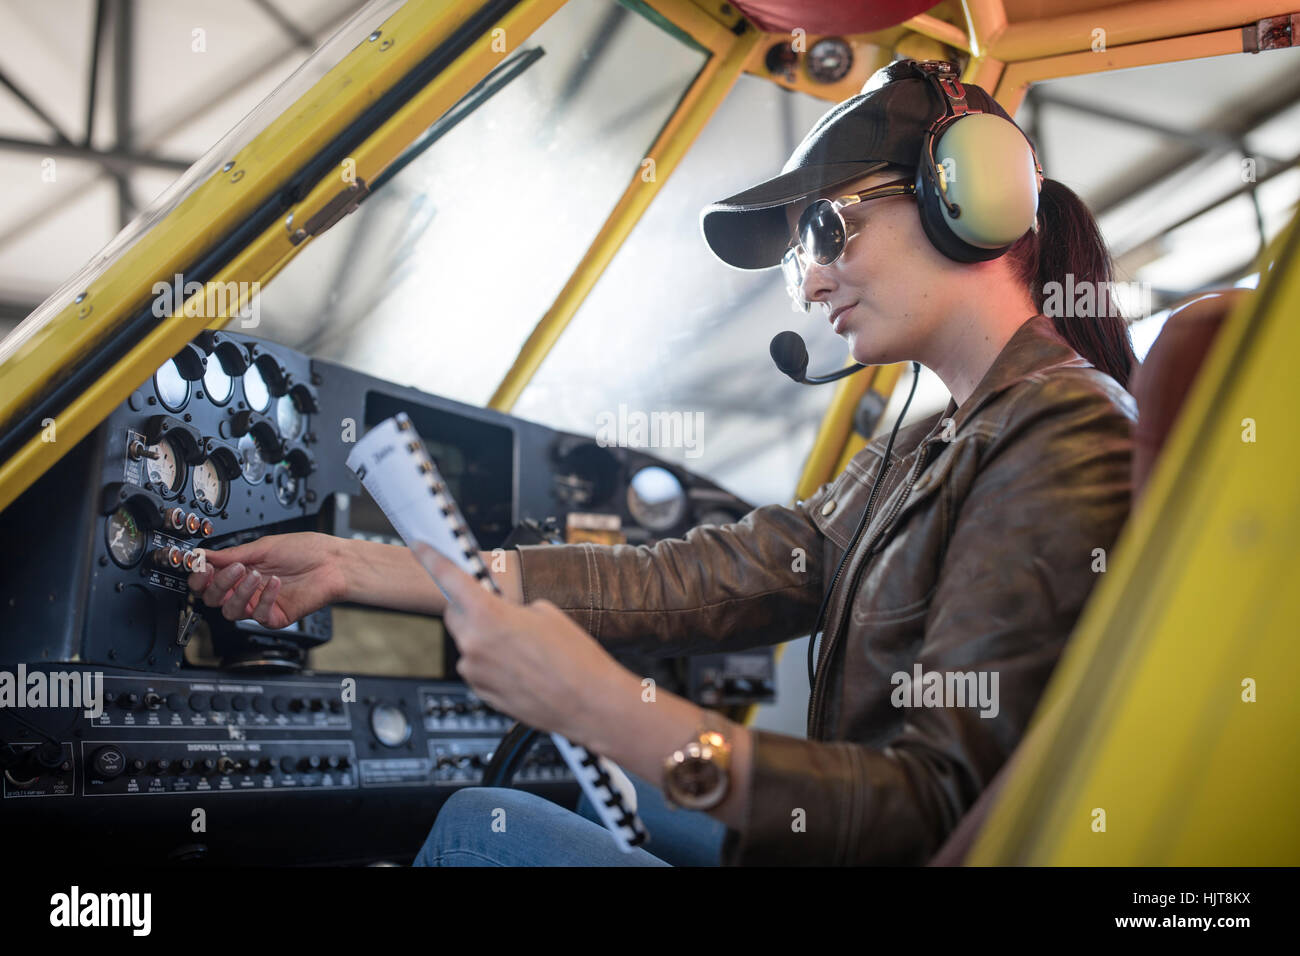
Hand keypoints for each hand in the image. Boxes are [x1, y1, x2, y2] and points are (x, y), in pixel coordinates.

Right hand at [188, 532, 346, 628]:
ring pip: (231, 611)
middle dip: (219, 583)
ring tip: (256, 574)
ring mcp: (259, 604)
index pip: (208, 582)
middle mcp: (246, 589)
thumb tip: (202, 554)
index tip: (201, 566)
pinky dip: (264, 598)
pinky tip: (275, 583)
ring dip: (239, 592)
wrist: (333, 562)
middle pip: (213, 599)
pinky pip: (258, 615)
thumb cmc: (305, 550)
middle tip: (235, 568)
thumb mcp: (263, 546)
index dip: (200, 577)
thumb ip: (231, 554)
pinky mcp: (275, 616)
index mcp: (240, 571)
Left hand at [412, 542, 628, 736]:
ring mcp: (474, 671)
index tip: (421, 546)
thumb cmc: (574, 659)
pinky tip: (520, 667)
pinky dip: (492, 663)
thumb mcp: (546, 613)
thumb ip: (512, 606)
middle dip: (471, 607)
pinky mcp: (480, 692)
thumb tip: (501, 612)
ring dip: (485, 639)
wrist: (588, 702)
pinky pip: (477, 667)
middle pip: (454, 613)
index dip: (432, 557)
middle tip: (501, 611)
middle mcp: (473, 643)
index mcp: (488, 615)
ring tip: (523, 649)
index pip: (449, 577)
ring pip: (468, 642)